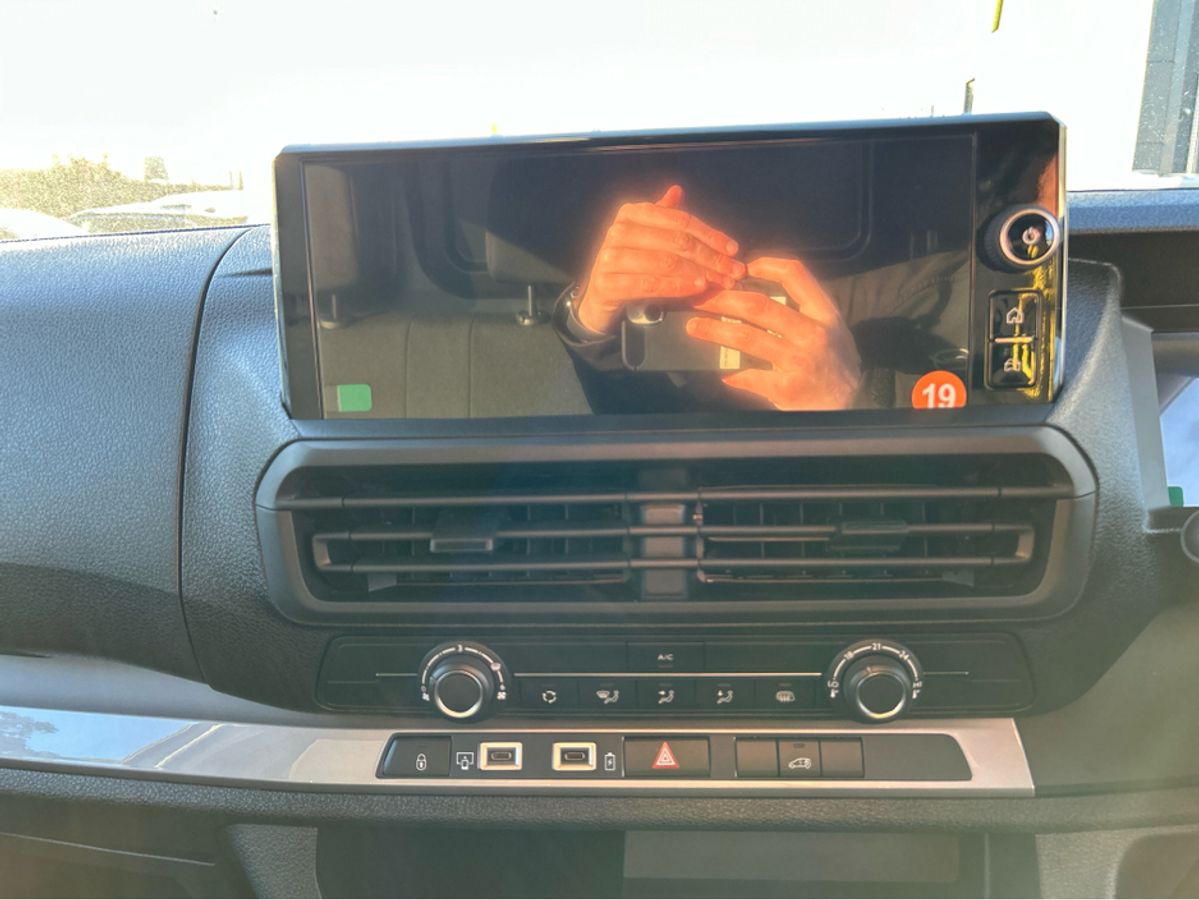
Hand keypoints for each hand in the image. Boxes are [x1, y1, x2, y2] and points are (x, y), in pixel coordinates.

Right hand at [575, 184, 745, 333]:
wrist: (598, 298)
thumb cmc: (630, 266)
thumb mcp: (647, 238)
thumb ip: (663, 216)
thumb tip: (677, 190)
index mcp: (631, 214)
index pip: (680, 220)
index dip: (710, 234)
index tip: (733, 249)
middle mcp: (618, 230)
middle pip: (677, 241)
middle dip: (711, 258)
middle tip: (734, 272)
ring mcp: (610, 257)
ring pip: (666, 263)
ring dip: (700, 273)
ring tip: (722, 282)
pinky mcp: (607, 283)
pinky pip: (650, 284)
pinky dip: (677, 287)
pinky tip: (697, 289)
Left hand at [685, 257, 861, 410]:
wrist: (853, 405)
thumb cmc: (835, 365)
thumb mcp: (831, 329)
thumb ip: (801, 311)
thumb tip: (752, 295)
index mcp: (824, 313)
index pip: (795, 275)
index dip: (766, 265)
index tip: (742, 268)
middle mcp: (812, 333)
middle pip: (759, 306)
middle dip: (724, 299)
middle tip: (701, 298)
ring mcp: (799, 361)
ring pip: (748, 338)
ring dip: (715, 330)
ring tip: (694, 326)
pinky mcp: (787, 389)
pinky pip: (750, 376)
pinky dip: (731, 373)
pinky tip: (720, 372)